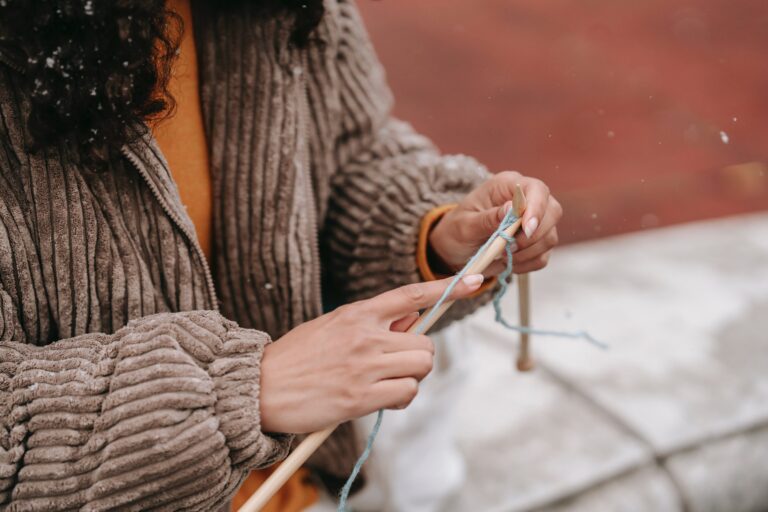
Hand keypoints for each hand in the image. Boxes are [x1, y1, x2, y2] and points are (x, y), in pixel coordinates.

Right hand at [259, 274, 484, 433]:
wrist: (259, 387)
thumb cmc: (297, 358)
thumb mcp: (332, 326)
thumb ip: (372, 323)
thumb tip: (412, 319)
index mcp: (358, 313)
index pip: (411, 294)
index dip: (447, 288)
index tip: (476, 281)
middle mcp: (365, 335)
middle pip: (425, 344)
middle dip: (418, 358)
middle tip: (394, 366)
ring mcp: (365, 366)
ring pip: (420, 368)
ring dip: (409, 379)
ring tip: (381, 383)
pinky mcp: (361, 396)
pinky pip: (406, 394)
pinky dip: (400, 399)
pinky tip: (377, 399)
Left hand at [428, 171, 561, 275]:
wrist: (455, 247)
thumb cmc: (457, 229)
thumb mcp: (465, 225)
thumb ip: (488, 218)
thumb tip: (512, 209)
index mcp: (507, 186)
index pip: (536, 189)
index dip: (537, 208)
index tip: (526, 228)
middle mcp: (526, 200)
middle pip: (552, 212)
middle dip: (533, 235)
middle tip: (509, 247)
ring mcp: (534, 222)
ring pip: (549, 237)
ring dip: (527, 252)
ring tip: (502, 255)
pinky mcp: (536, 243)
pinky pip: (542, 256)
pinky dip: (526, 264)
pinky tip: (507, 261)